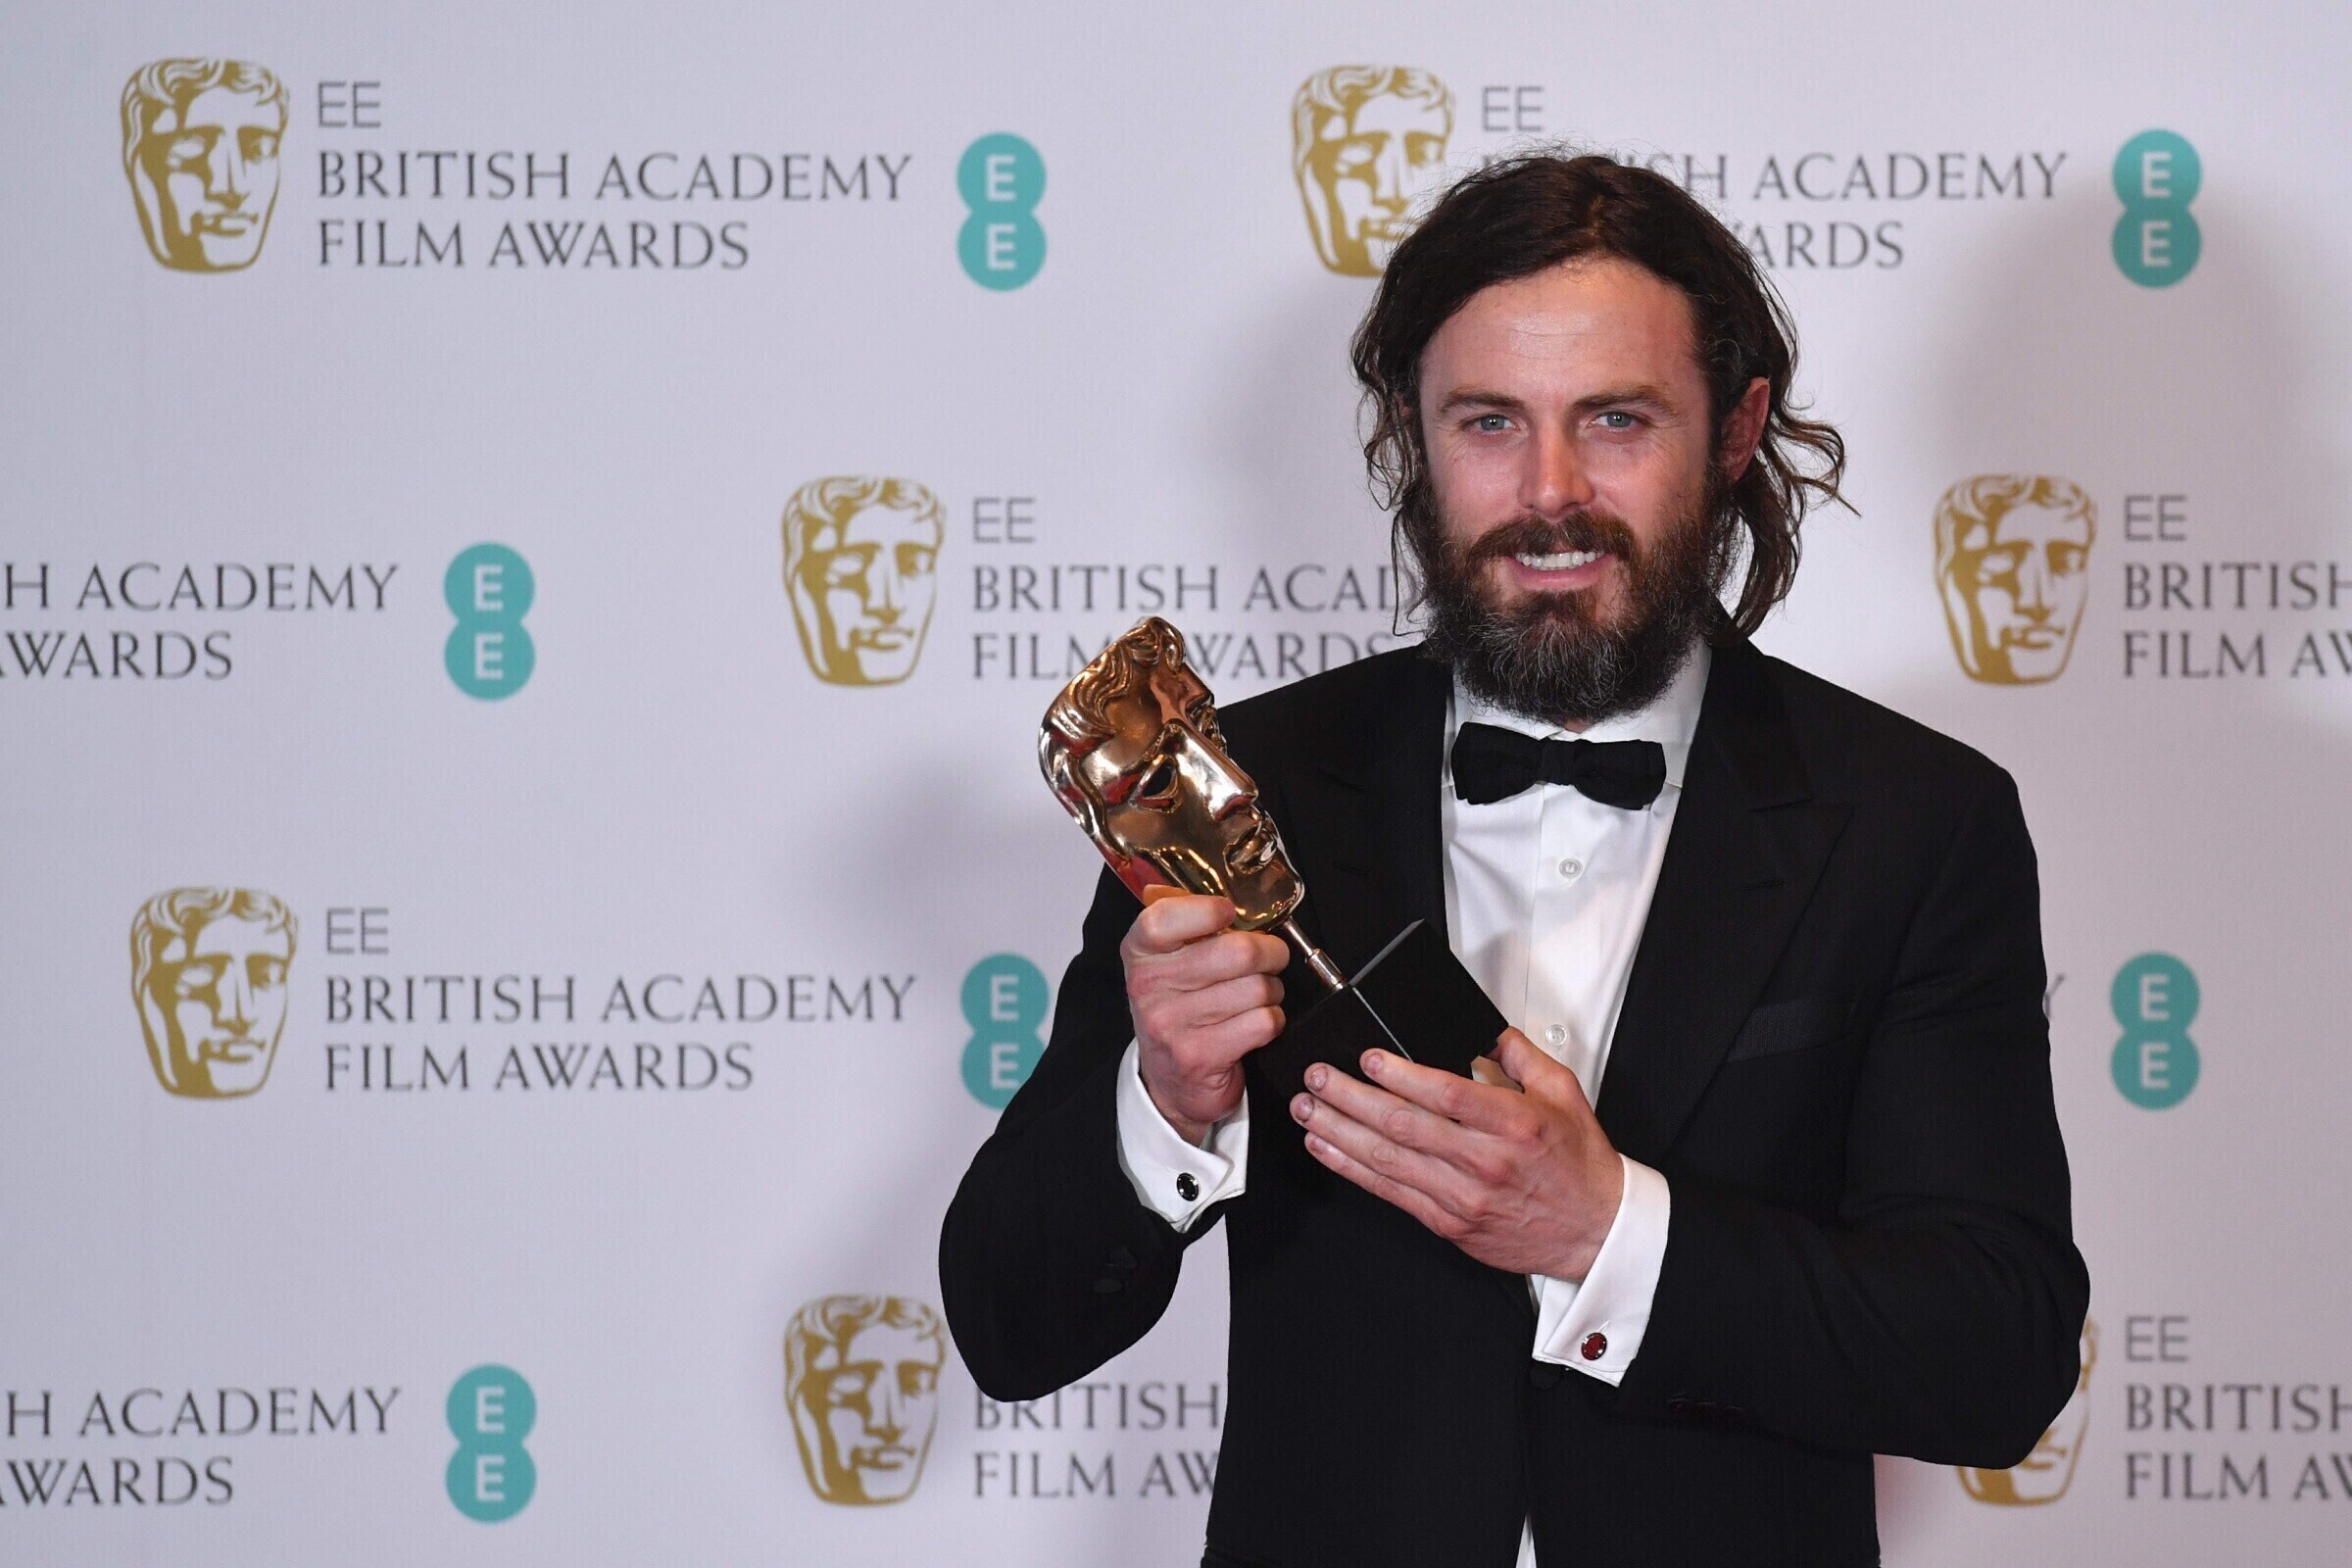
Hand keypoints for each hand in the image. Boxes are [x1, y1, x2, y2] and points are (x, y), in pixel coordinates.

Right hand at [1122, 889, 1288, 1144]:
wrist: (1169, 1083)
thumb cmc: (1179, 1011)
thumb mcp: (1169, 964)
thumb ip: (1191, 927)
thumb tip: (1236, 895)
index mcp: (1139, 953)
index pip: (1165, 917)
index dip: (1208, 910)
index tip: (1230, 913)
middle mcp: (1149, 986)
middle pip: (1237, 952)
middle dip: (1270, 953)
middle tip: (1272, 958)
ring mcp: (1171, 1023)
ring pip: (1257, 988)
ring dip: (1272, 991)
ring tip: (1259, 996)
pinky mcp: (1199, 1055)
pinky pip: (1262, 1022)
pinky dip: (1273, 1021)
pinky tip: (1258, 1024)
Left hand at [1292, 1029, 1623, 1278]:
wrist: (1595, 1231)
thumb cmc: (1579, 1164)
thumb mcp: (1563, 1093)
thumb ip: (1520, 1054)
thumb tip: (1484, 1029)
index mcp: (1513, 1124)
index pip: (1446, 1095)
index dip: (1400, 1075)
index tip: (1368, 1058)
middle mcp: (1485, 1162)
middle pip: (1404, 1125)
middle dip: (1351, 1098)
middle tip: (1319, 1077)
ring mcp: (1463, 1196)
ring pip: (1387, 1160)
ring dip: (1340, 1132)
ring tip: (1309, 1109)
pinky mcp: (1449, 1223)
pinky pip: (1391, 1193)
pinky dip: (1353, 1169)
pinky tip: (1328, 1149)